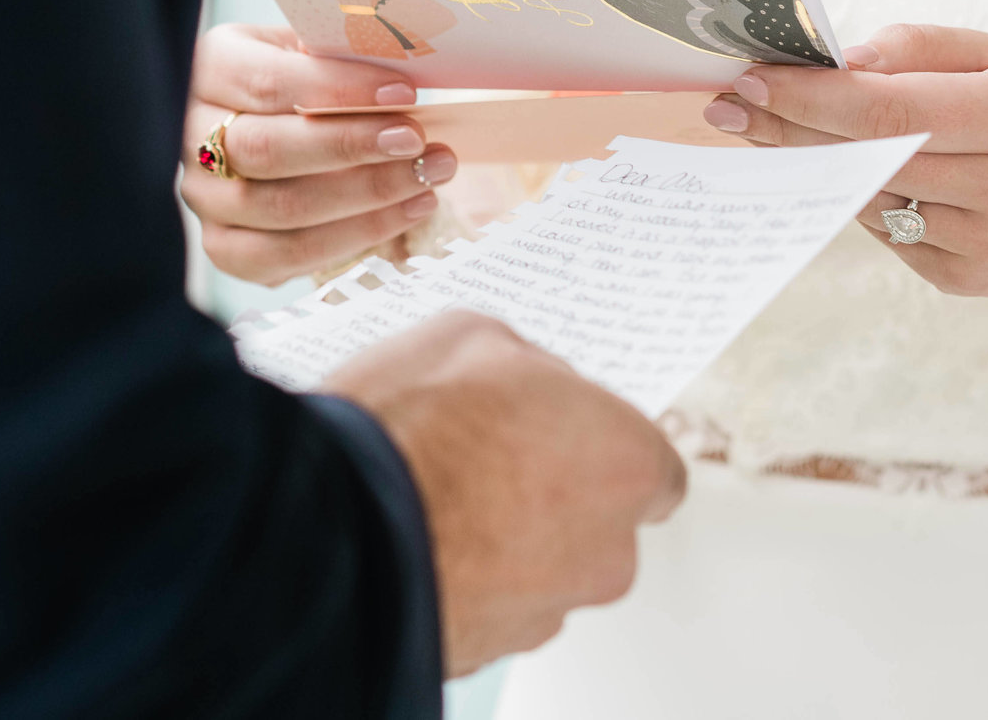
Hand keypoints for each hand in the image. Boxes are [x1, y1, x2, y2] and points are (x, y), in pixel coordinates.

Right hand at [182, 22, 456, 284]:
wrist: (275, 122)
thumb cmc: (303, 78)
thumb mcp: (313, 48)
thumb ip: (341, 53)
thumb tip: (399, 63)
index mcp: (210, 68)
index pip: (267, 83)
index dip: (337, 91)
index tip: (403, 95)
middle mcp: (191, 134)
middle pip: (267, 150)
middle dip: (352, 148)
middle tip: (418, 142)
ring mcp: (204, 196)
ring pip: (280, 209)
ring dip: (366, 198)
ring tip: (428, 179)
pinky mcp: (224, 245)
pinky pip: (283, 256)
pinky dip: (352, 239)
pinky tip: (406, 213)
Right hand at [324, 311, 686, 677]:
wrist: (334, 528)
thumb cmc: (410, 431)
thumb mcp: (475, 337)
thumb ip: (530, 369)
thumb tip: (528, 383)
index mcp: (626, 463)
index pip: (653, 466)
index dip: (600, 443)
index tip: (563, 430)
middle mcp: (606, 551)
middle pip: (598, 523)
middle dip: (552, 493)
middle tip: (487, 455)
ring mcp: (547, 611)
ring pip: (542, 570)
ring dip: (505, 540)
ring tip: (437, 495)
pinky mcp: (488, 651)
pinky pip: (489, 607)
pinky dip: (463, 577)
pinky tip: (417, 537)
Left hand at [702, 23, 987, 296]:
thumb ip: (922, 50)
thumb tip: (843, 64)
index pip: (891, 110)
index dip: (810, 99)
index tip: (749, 83)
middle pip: (870, 160)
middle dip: (793, 131)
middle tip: (731, 107)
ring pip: (875, 202)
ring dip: (828, 167)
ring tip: (795, 133)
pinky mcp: (976, 282)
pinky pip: (895, 237)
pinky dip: (876, 202)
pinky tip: (881, 177)